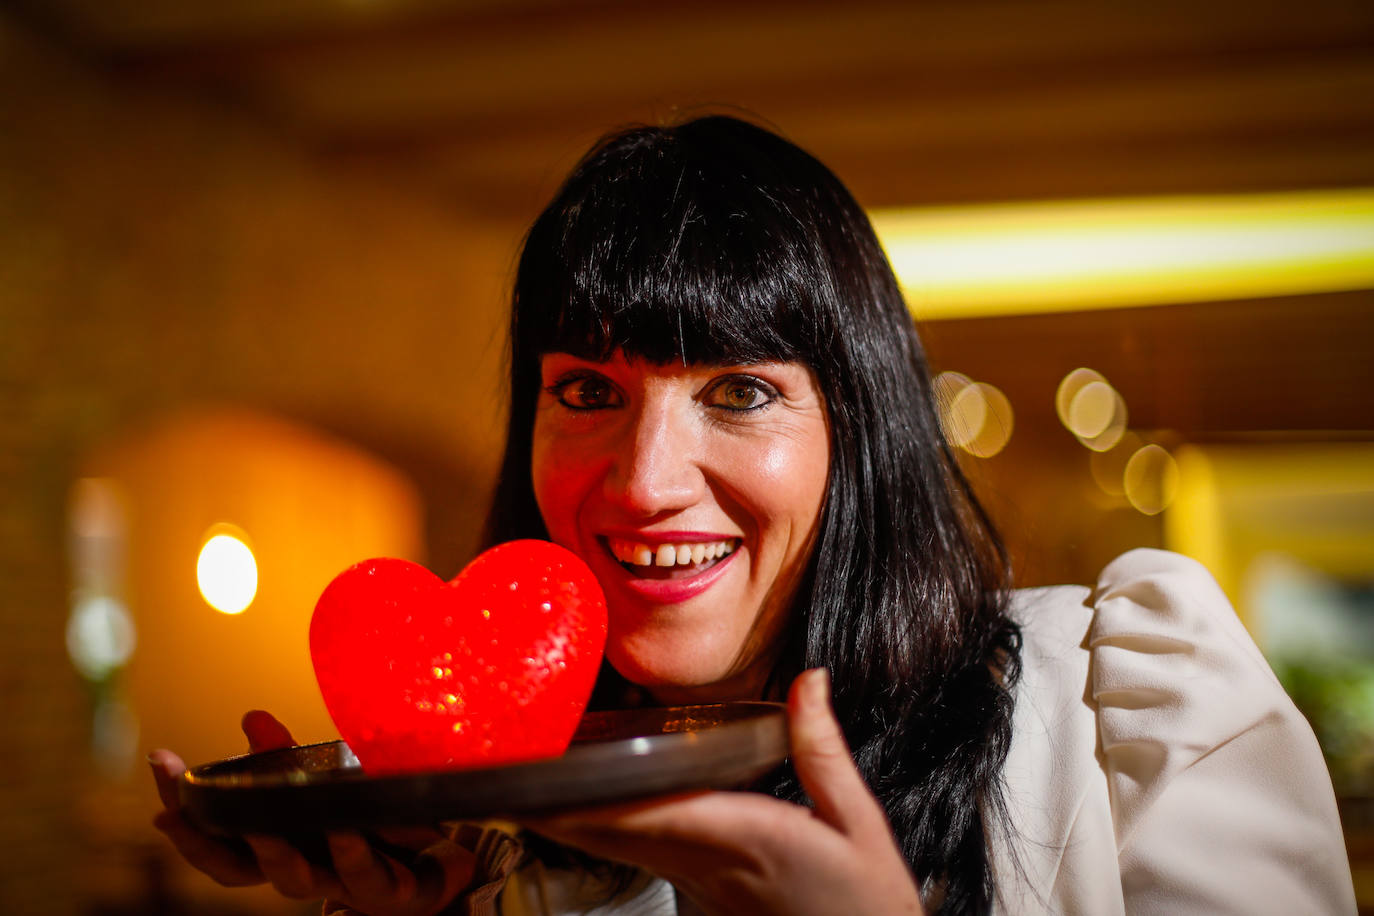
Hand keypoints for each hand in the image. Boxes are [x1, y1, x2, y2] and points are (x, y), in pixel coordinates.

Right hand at [149, 711, 475, 915]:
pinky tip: (345, 830)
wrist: (445, 861)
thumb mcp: (330, 782)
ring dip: (274, 855)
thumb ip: (289, 756)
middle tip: (175, 810)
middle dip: (201, 840)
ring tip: (260, 827)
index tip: (158, 763)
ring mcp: (340, 884)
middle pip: (237, 867)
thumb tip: (251, 717)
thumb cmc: (376, 824)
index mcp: (281, 844)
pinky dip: (351, 854)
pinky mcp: (388, 890)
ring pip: (295, 881)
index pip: (217, 835)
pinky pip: (366, 878)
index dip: (182, 807)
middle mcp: (302, 869)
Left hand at [523, 669, 924, 915]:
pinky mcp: (700, 894)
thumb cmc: (866, 905)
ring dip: (565, 823)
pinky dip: (598, 834)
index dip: (590, 800)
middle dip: (553, 810)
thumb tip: (810, 681)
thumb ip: (823, 751)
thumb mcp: (859, 825)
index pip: (653, 813)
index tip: (542, 781)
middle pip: (613, 835)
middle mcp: (708, 865)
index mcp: (747, 839)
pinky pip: (637, 857)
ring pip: (616, 850)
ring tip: (517, 792)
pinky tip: (576, 816)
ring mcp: (699, 884)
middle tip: (498, 780)